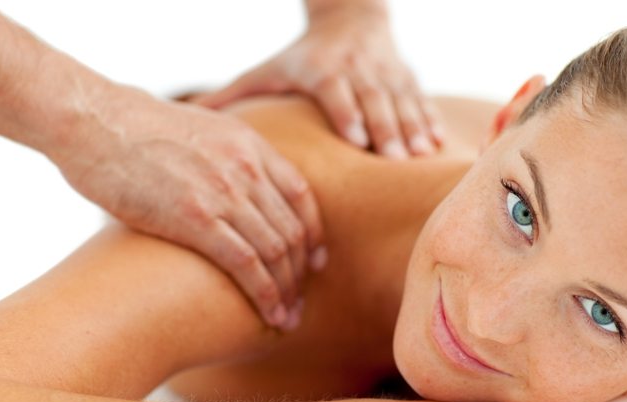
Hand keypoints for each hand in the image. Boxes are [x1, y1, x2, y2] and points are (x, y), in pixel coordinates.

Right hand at [50, 86, 325, 330]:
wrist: (93, 121)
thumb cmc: (134, 131)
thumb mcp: (197, 132)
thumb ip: (225, 158)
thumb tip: (230, 191)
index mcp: (249, 144)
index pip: (301, 196)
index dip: (313, 234)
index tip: (313, 262)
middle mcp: (246, 167)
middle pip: (292, 228)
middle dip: (301, 272)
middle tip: (301, 300)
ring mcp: (223, 191)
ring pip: (276, 250)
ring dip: (287, 289)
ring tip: (288, 316)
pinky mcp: (195, 217)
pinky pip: (246, 263)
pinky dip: (265, 294)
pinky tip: (271, 314)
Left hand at [190, 6, 441, 158]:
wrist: (349, 17)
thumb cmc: (301, 55)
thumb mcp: (268, 69)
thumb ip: (234, 93)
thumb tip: (189, 113)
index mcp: (323, 69)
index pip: (338, 91)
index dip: (350, 113)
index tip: (358, 140)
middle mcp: (357, 68)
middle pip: (375, 99)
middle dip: (387, 128)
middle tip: (394, 159)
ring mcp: (386, 72)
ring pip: (402, 101)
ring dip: (412, 128)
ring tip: (419, 156)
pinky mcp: (406, 76)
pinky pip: (420, 99)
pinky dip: (429, 120)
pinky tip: (437, 145)